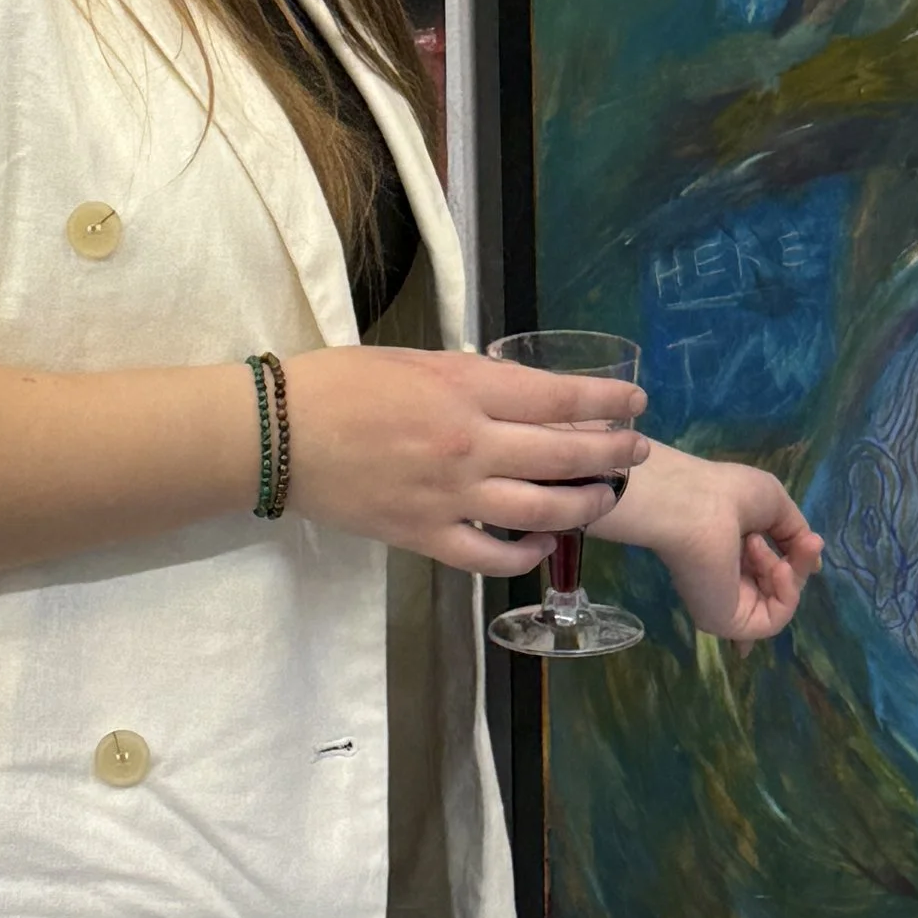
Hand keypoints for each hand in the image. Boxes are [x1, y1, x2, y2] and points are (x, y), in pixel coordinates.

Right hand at [282, 345, 649, 577]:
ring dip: (584, 504)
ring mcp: (450, 496)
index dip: (605, 401)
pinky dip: (525, 555)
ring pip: (541, 509)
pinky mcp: (426, 536)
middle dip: (611, 453)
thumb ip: (470, 380)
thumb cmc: (339, 383)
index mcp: (464, 389)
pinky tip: (544, 545)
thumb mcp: (414, 361)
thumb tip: (518, 393)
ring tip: (606, 496)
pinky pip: (492, 556)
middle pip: (563, 453)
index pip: (556, 397)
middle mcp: (468, 444)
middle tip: (637, 451)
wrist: (279, 435)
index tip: (636, 402)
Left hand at [599, 442, 822, 649]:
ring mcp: (725, 603)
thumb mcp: (776, 505)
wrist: (702, 507)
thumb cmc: (730, 495)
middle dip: (797, 566)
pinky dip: (787, 594)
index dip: (787, 568)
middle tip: (808, 543)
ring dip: (791, 575)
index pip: (759, 575)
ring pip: (777, 604)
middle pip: (774, 589)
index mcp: (728, 552)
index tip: (810, 544)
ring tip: (776, 547)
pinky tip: (780, 569)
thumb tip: (815, 567)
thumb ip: (795, 535)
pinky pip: (772, 620)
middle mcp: (724, 580)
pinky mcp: (727, 622)